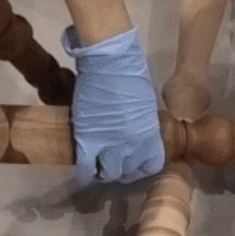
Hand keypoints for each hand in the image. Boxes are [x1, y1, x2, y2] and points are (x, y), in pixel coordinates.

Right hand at [62, 26, 165, 184]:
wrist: (110, 61)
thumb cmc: (131, 72)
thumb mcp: (146, 102)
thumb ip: (143, 122)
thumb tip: (135, 129)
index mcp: (151, 134)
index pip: (152, 166)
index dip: (141, 168)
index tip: (133, 165)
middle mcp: (133, 144)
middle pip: (128, 172)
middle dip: (120, 170)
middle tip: (112, 165)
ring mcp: (110, 144)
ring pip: (108, 173)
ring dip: (102, 173)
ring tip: (97, 168)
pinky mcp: (87, 140)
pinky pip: (85, 168)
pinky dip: (83, 174)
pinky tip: (83, 174)